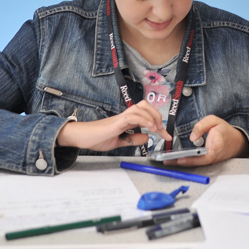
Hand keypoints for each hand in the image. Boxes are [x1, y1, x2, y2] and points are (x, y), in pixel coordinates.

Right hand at [55, 100, 170, 150]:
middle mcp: (125, 116)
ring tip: (157, 128)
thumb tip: (146, 137)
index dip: (159, 124)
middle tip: (162, 130)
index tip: (166, 136)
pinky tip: (148, 127)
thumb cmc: (97, 138)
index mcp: (127, 121)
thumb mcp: (120, 142)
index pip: (146, 116)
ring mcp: (121, 117)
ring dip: (152, 117)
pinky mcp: (116, 122)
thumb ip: (133, 139)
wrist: (82, 138)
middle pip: (145, 105)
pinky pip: (132, 116)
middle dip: (158, 116)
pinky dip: (143, 120)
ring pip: (140, 107)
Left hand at [166, 115, 248, 166]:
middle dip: (185, 162)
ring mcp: (211, 160)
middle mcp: (214, 154)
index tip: (193, 156)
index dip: (203, 154)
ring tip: (167, 161)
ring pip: (197, 164)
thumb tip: (192, 137)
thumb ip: (202, 125)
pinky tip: (174, 160)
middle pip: (200, 161)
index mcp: (218, 143)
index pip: (212, 150)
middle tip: (170, 160)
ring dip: (182, 163)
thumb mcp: (214, 121)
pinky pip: (196, 163)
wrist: (236, 143)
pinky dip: (185, 163)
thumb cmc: (224, 131)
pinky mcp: (207, 162)